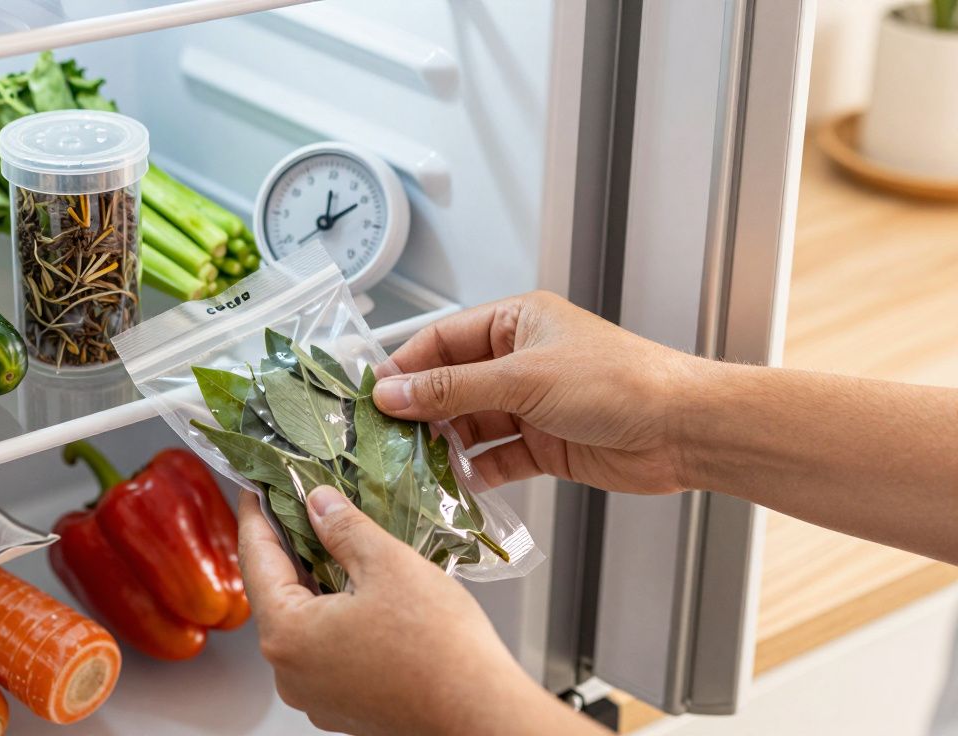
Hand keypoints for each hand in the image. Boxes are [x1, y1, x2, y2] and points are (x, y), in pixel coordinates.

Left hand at [239, 486, 607, 735]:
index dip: (257, 516)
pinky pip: (325, 648)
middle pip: (277, 593)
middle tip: (303, 505)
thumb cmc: (439, 645)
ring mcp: (315, 694)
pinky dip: (334, 615)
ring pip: (304, 622)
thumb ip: (342, 527)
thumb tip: (317, 503)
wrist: (481, 712)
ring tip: (336, 541)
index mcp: (287, 635)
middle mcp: (290, 672)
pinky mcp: (343, 704)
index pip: (257, 560)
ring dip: (316, 581)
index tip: (258, 488)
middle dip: (291, 547)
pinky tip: (359, 590)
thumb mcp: (387, 563)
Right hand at [374, 291, 706, 493]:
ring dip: (445, 445)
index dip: (404, 367)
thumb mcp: (523, 378)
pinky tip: (455, 484)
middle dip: (420, 412)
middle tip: (383, 439)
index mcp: (515, 322)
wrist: (683, 430)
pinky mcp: (544, 445)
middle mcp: (520, 361)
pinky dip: (475, 471)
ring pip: (469, 424)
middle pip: (450, 385)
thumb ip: (452, 388)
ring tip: (413, 466)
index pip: (441, 341)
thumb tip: (393, 392)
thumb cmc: (618, 382)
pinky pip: (495, 456)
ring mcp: (531, 405)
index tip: (372, 398)